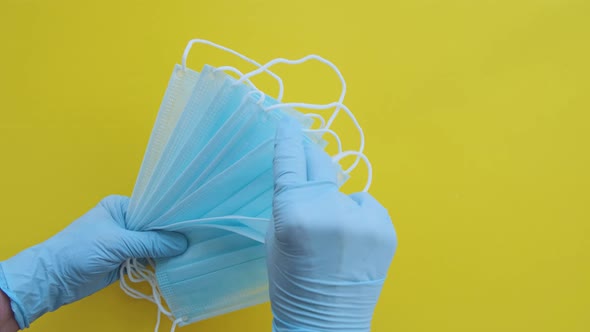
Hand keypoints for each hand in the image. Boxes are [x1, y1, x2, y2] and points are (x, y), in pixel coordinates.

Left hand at [0, 195, 186, 328]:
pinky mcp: (126, 259)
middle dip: (171, 234)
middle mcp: (125, 221)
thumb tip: (181, 243)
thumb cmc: (79, 250)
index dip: (170, 216)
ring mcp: (126, 241)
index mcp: (120, 207)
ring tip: (191, 249)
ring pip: (154, 244)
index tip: (191, 222)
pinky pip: (149, 258)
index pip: (153, 208)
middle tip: (195, 237)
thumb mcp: (117, 242)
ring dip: (167, 250)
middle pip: (155, 227)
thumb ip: (149, 243)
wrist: (55, 279)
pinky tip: (175, 262)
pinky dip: (160, 261)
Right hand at [266, 118, 397, 330]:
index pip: (289, 159)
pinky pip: (367, 206)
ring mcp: (363, 217)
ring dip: (338, 202)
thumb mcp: (276, 234)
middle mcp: (330, 208)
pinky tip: (354, 243)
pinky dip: (359, 217)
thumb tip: (303, 170)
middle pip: (321, 162)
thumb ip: (290, 199)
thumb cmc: (291, 280)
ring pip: (346, 191)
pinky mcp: (386, 227)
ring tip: (335, 236)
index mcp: (294, 211)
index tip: (287, 121)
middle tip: (307, 163)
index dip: (287, 137)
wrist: (326, 318)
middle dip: (312, 159)